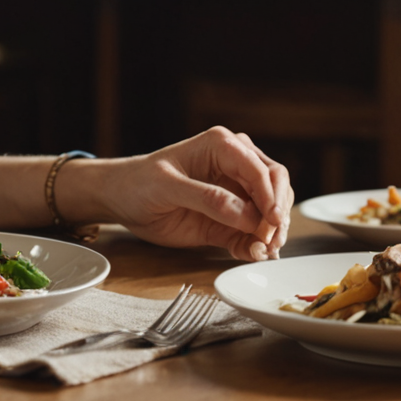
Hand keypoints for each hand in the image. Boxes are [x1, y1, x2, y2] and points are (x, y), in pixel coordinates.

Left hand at [77, 127, 292, 261]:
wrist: (123, 199)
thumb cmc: (140, 183)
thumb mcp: (167, 187)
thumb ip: (207, 198)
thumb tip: (247, 215)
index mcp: (222, 146)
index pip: (260, 170)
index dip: (271, 197)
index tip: (270, 223)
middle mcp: (236, 164)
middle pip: (276, 186)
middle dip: (278, 215)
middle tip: (270, 240)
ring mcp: (236, 192)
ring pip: (271, 209)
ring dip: (272, 232)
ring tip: (261, 251)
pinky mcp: (231, 218)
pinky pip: (254, 231)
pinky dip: (258, 244)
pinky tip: (253, 254)